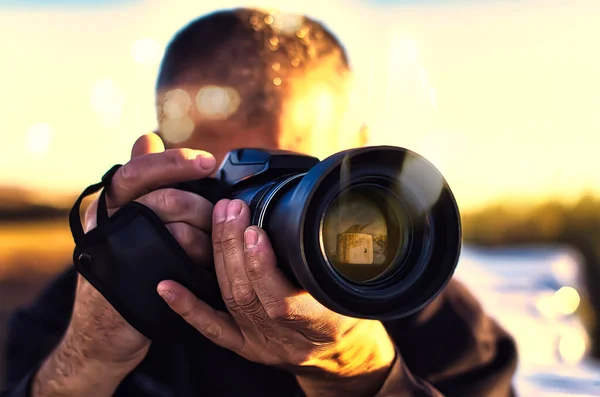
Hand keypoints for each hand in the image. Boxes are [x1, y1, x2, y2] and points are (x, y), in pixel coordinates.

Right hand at [33, 134, 216, 395]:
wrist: (104, 330)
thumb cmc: (124, 266)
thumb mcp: (128, 220)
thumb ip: (143, 182)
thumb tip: (147, 138)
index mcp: (110, 204)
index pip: (140, 171)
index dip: (175, 163)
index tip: (208, 162)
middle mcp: (107, 225)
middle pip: (167, 200)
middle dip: (203, 208)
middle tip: (221, 218)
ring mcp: (117, 256)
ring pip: (179, 234)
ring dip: (207, 240)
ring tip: (214, 248)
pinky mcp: (129, 286)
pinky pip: (177, 267)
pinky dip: (200, 265)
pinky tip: (207, 269)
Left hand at [158, 199, 395, 396]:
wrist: (341, 356)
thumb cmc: (349, 317)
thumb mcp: (352, 289)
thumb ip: (331, 263)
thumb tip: (315, 216)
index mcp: (318, 325)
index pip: (283, 300)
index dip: (263, 266)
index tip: (255, 229)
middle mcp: (284, 339)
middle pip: (249, 293)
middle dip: (234, 246)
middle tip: (230, 209)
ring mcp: (260, 344)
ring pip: (231, 300)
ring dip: (219, 256)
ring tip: (218, 219)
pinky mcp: (244, 346)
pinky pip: (212, 328)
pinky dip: (188, 307)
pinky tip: (167, 286)